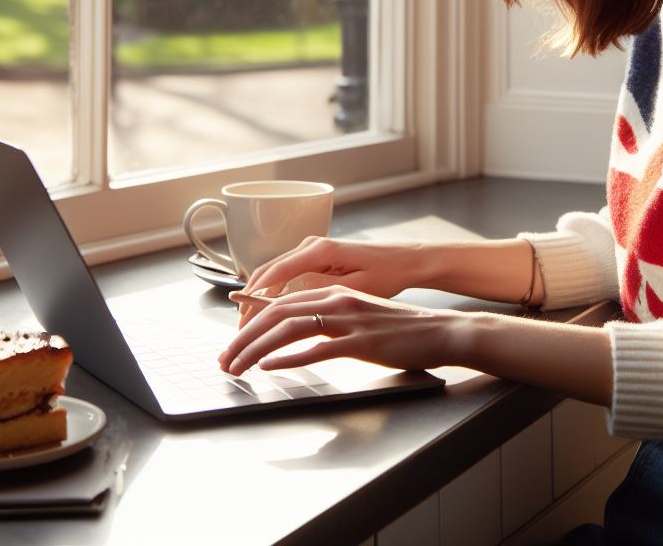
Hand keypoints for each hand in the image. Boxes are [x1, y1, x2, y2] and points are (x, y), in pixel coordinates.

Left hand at [218, 285, 463, 375]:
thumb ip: (328, 323)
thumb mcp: (358, 317)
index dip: (250, 322)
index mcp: (334, 294)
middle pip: (277, 313)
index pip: (281, 303)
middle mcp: (337, 301)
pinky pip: (318, 348)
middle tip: (224, 359)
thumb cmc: (399, 329)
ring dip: (257, 349)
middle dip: (243, 337)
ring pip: (290, 329)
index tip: (231, 343)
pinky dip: (289, 359)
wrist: (438, 332)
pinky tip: (271, 368)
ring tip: (237, 367)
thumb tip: (297, 337)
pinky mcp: (362, 342)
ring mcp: (349, 320)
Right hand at [234, 237, 426, 327]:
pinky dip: (272, 293)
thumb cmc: (387, 273)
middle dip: (249, 302)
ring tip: (247, 326)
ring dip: (259, 299)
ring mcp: (312, 250)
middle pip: (268, 273)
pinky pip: (286, 275)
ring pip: (274, 274)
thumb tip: (285, 298)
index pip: (274, 273)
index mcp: (319, 250)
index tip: (241, 322)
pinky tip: (266, 313)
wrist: (406, 261)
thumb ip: (318, 290)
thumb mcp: (354, 287)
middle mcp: (311, 245)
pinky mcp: (316, 258)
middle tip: (238, 333)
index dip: (254, 299)